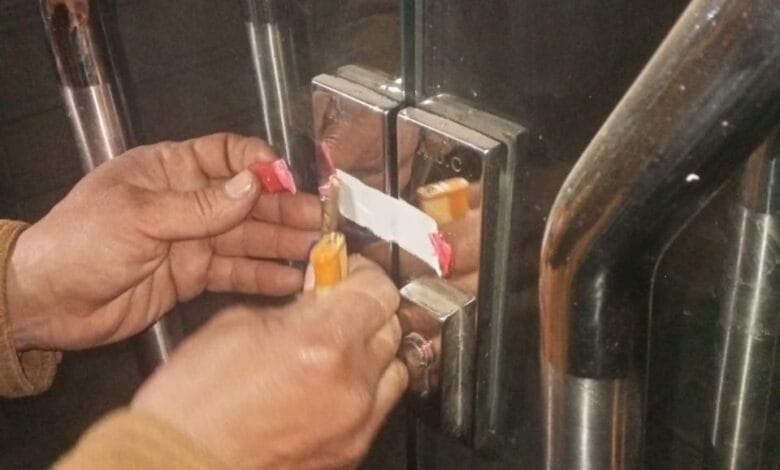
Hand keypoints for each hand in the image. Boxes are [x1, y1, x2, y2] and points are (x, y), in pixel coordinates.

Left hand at [6, 133, 320, 350]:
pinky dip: (263, 276)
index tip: (288, 180)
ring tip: (318, 252)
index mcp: (170, 170)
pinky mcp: (193, 277)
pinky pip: (236, 272)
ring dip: (283, 244)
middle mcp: (188, 202)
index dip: (260, 165)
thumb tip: (253, 184)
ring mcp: (193, 241)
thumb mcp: (139, 216)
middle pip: (247, 201)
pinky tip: (291, 279)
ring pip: (248, 238)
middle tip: (322, 223)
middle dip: (285, 210)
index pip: (226, 154)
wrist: (48, 302)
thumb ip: (200, 206)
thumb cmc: (80, 242)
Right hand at [132, 256, 407, 469]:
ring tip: (335, 348)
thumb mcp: (236, 325)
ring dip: (370, 349)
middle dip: (365, 309)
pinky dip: (364, 386)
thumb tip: (321, 290)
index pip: (379, 290)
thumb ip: (294, 304)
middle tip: (336, 306)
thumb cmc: (194, 403)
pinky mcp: (353, 449)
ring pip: (393, 365)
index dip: (362, 274)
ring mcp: (356, 422)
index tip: (347, 273)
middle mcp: (349, 383)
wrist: (182, 463)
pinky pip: (379, 404)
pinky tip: (330, 382)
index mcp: (320, 343)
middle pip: (391, 324)